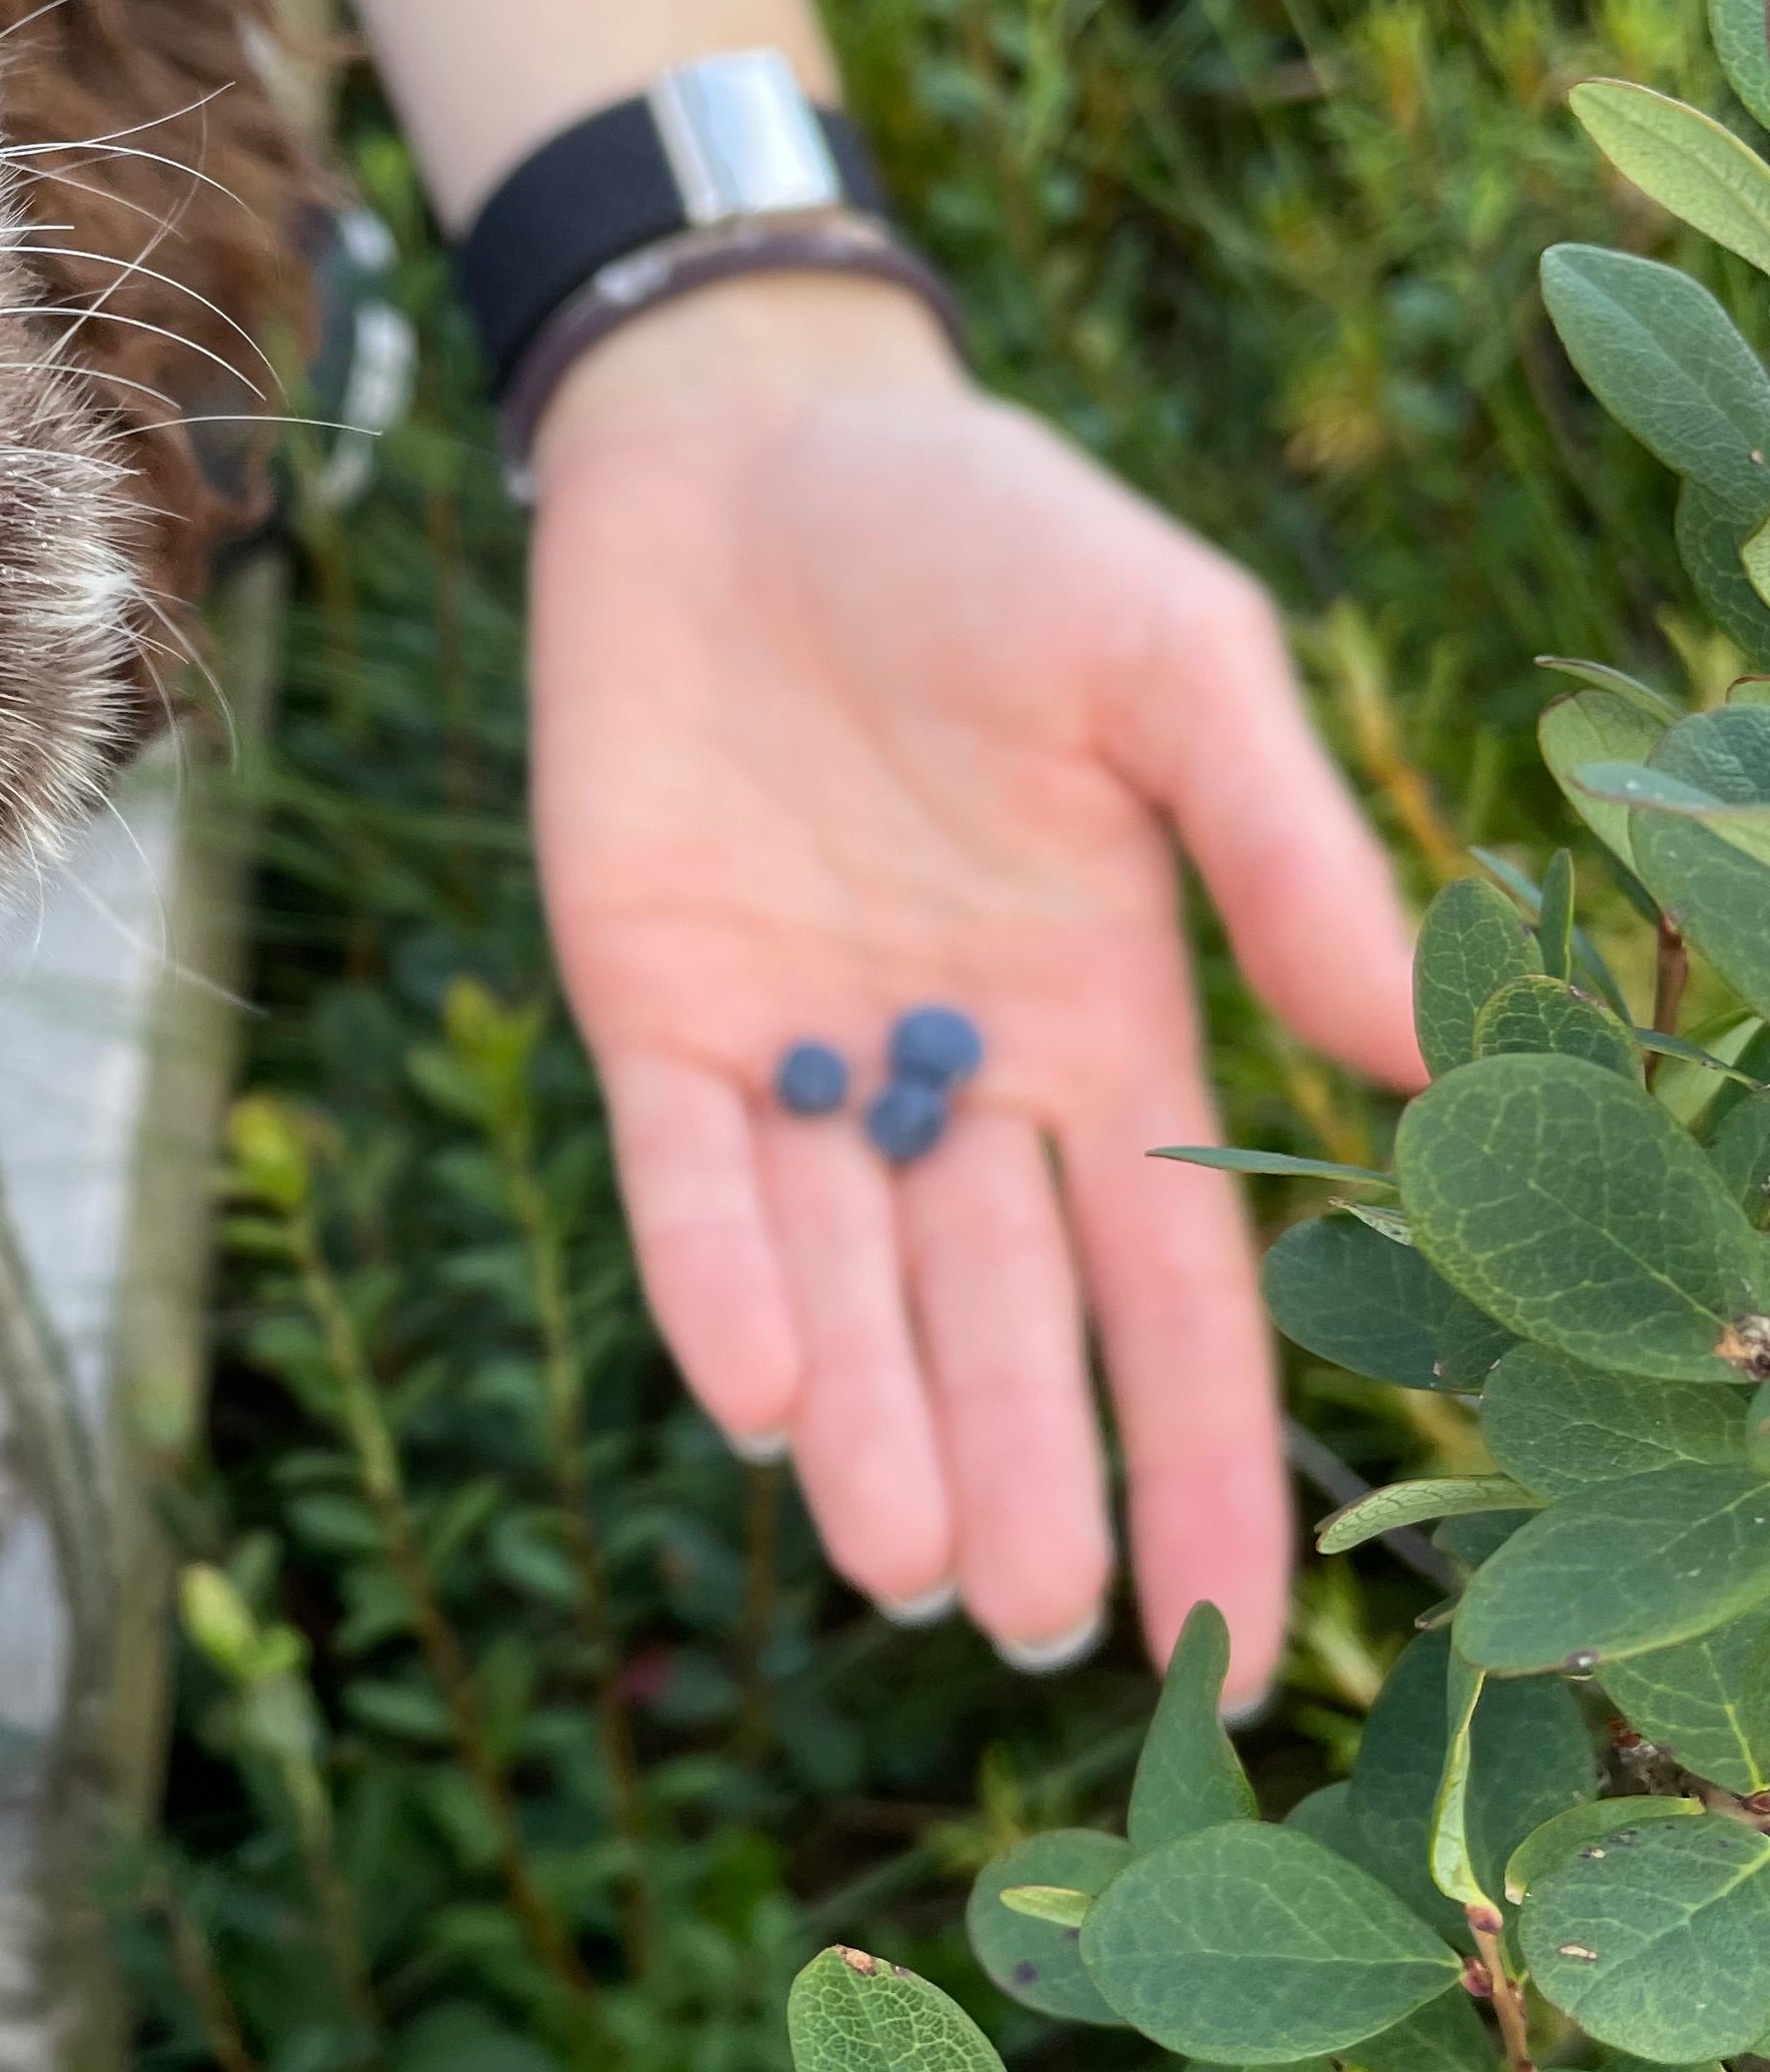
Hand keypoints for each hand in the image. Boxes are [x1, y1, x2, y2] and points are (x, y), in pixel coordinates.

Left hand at [526, 275, 1420, 1699]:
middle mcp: (954, 1074)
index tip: (1244, 1626)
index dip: (1206, 1448)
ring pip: (841, 1281)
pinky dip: (719, 1273)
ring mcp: (795, 1054)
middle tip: (1055, 1633)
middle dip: (1029, 1471)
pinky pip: (684, 1173)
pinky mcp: (648, 1006)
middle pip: (1000, 1317)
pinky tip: (755, 1392)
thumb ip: (1282, 850)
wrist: (749, 438)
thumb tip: (1422, 1058)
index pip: (1173, 1278)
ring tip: (908, 1564)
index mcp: (1108, 1016)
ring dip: (870, 1422)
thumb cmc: (992, 536)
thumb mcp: (1172, 666)